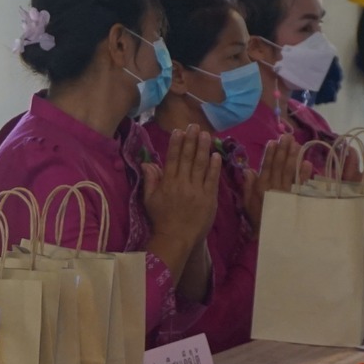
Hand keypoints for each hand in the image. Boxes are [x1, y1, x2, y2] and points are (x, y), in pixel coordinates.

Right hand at [143, 126, 219, 246]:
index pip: (173, 158)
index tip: (180, 131)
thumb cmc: (161, 219)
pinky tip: (216, 155)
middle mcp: (182, 183)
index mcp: (167, 183)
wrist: (176, 238)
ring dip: (204, 148)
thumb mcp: (149, 200)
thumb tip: (148, 162)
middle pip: (188, 158)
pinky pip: (212, 179)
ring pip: (200, 165)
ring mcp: (197, 190)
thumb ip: (150, 180)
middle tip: (195, 126)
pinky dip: (214, 167)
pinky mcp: (209, 198)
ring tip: (207, 135)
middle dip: (192, 140)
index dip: (177, 143)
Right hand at [243, 135, 299, 230]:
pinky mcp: (297, 200)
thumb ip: (248, 187)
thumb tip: (249, 170)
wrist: (272, 237)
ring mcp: (287, 193)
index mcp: (261, 188)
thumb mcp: (247, 204)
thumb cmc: (258, 220)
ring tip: (297, 144)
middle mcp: (274, 188)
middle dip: (283, 150)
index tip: (273, 142)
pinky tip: (307, 163)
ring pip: (290, 172)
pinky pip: (301, 185)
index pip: (266, 167)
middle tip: (287, 136)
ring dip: (294, 157)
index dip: (270, 154)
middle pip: (280, 166)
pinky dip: (304, 174)